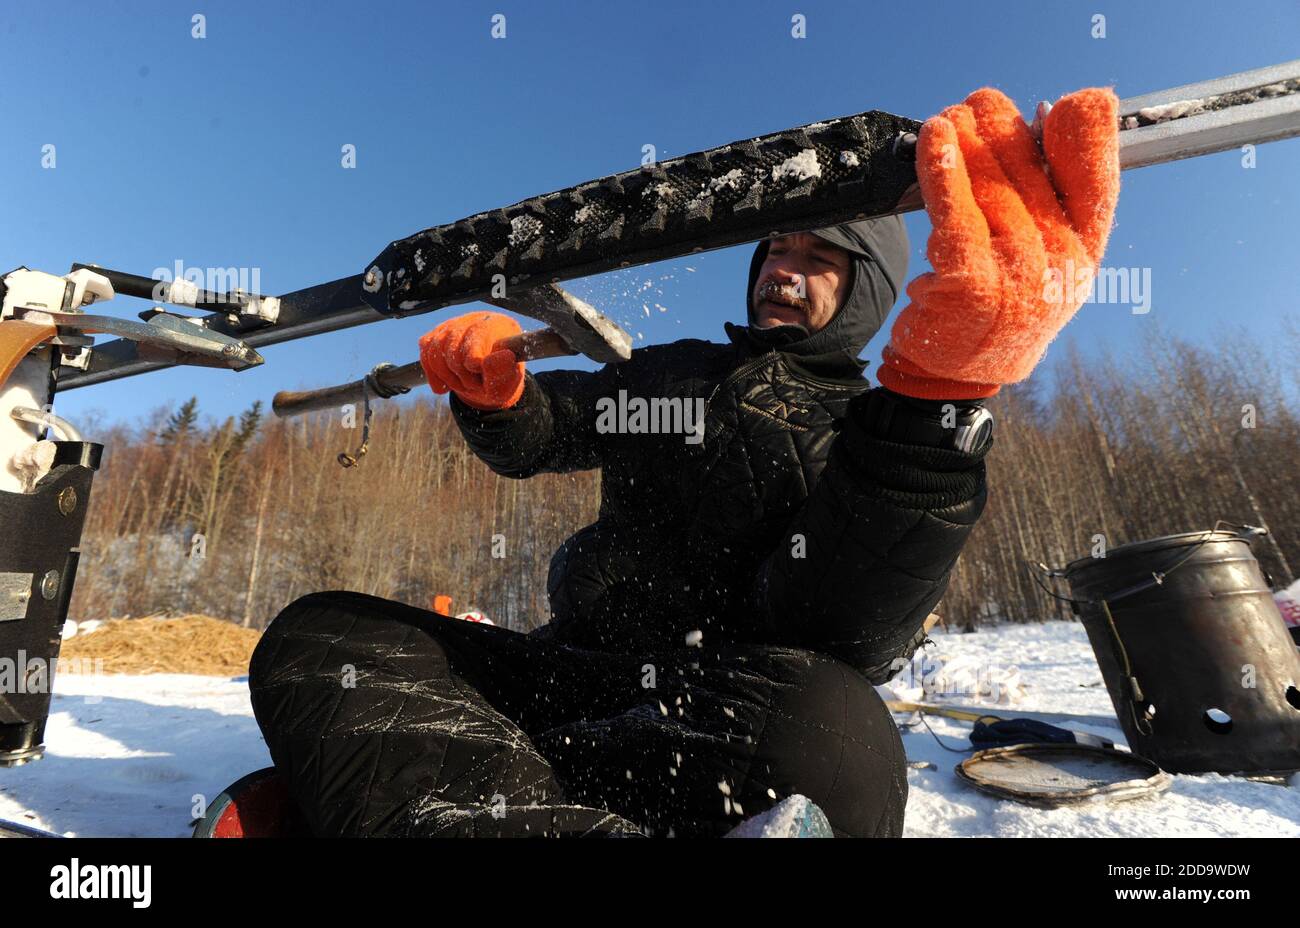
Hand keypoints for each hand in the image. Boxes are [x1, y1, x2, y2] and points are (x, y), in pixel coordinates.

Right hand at [418, 311, 525, 410]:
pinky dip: (434, 375)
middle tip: (475, 386)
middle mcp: (470, 320)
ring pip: (435, 352)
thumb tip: (499, 358)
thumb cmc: (501, 375)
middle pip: (453, 349)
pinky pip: (426, 355)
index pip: (475, 338)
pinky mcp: (434, 336)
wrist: (490, 376)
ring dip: (448, 378)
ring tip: (463, 386)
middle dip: (462, 377)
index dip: (473, 362)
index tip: (479, 375)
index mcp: (494, 325)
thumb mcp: (508, 379)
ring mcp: (450, 326)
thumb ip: (502, 370)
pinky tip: (447, 384)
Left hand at [879, 87, 1119, 399]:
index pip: (1099, 188)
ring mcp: (1016, 275)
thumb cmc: (992, 312)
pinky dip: (940, 166)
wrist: (952, 379)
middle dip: (1003, 130)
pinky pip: (953, 209)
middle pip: (1034, 176)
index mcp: (1082, 257)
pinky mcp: (970, 281)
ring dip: (968, 141)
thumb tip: (1047, 122)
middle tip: (980, 102)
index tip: (1068, 103)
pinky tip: (933, 136)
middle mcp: (1058, 266)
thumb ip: (1048, 205)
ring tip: (951, 116)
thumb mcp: (1038, 264)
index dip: (1089, 140)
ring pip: (991, 187)